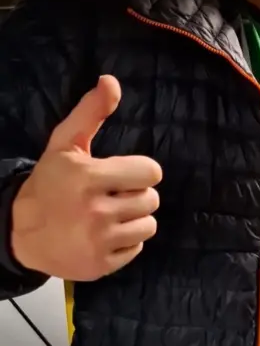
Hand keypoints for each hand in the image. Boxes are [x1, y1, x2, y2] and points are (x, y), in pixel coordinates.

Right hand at [11, 76, 161, 280]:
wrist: (22, 232)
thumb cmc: (50, 183)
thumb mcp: (65, 144)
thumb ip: (91, 112)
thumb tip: (111, 81)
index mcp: (88, 177)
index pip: (150, 172)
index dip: (140, 171)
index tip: (123, 174)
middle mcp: (95, 211)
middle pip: (152, 199)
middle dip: (136, 195)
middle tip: (113, 195)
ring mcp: (98, 241)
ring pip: (149, 225)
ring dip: (135, 219)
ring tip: (112, 214)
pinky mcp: (101, 265)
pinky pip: (137, 248)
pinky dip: (126, 242)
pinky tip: (105, 234)